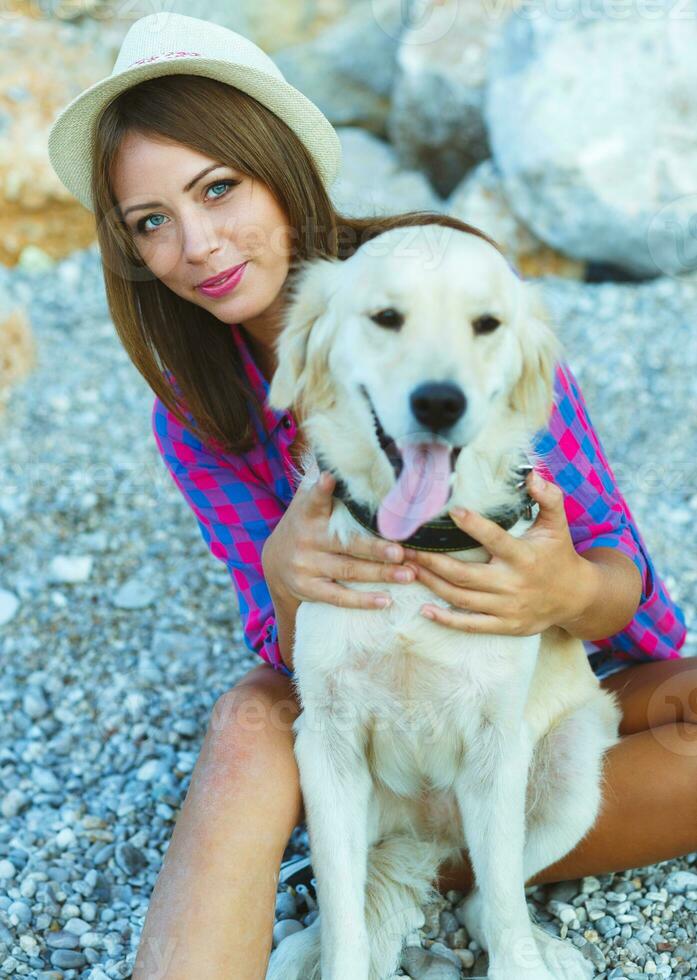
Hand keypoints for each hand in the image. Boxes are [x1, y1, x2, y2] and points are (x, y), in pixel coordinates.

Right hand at [261, 469, 415, 609]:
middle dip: (375, 548)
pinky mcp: (308, 589)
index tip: (329, 479)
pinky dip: (363, 601)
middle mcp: (307, 539)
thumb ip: (323, 481)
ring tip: (408, 574)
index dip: (322, 490)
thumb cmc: (305, 525)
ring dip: (381, 573)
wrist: (274, 563)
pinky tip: (386, 600)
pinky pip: (338, 597)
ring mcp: (307, 566)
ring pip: (348, 571)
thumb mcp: (307, 501)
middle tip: (402, 551)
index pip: (314, 499)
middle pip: (345, 544)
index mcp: (308, 513)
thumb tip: (340, 445)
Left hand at [401, 470, 588, 635]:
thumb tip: (532, 475)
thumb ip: (548, 498)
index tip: (452, 511)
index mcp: (524, 557)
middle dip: (432, 562)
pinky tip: (424, 609)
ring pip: (461, 598)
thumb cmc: (559, 555)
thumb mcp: (558, 525)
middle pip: (464, 575)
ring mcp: (507, 608)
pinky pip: (470, 625)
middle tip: (405, 549)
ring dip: (431, 584)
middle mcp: (513, 584)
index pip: (495, 539)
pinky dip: (446, 620)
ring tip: (407, 569)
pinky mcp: (504, 625)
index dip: (474, 526)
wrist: (575, 598)